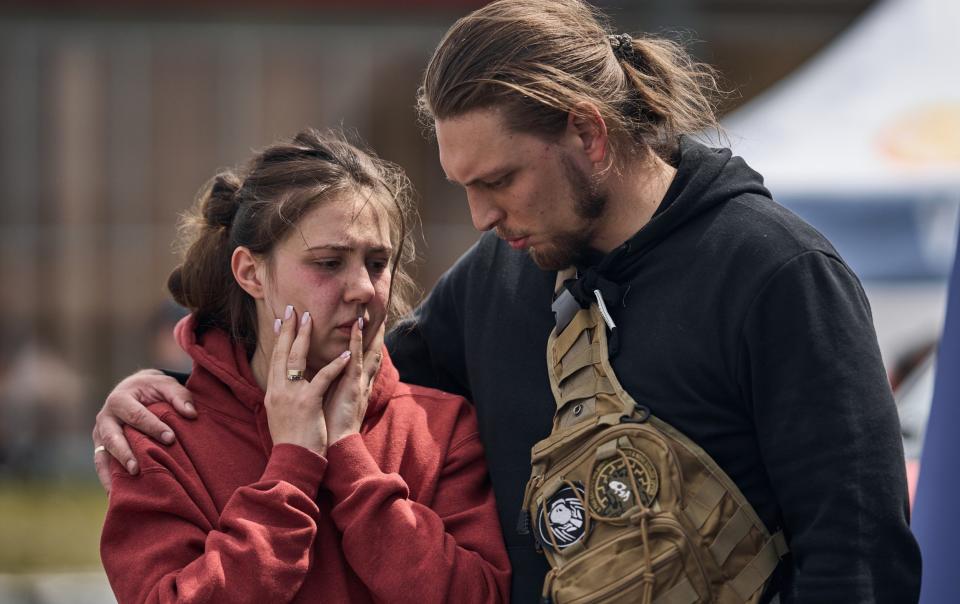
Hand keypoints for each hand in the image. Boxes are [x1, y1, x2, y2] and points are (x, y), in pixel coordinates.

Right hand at [93, 369, 196, 491]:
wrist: (134, 390)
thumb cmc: (153, 389)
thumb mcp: (166, 385)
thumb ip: (179, 396)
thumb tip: (191, 414)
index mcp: (120, 399)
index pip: (136, 415)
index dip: (153, 427)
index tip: (170, 439)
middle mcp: (105, 418)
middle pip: (112, 437)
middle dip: (125, 453)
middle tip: (138, 469)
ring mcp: (100, 435)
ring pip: (102, 454)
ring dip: (113, 471)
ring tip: (123, 488)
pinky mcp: (101, 447)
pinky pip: (101, 465)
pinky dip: (107, 479)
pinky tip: (116, 495)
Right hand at [265, 307, 351, 454]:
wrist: (294, 459)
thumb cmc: (291, 440)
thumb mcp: (281, 414)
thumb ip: (283, 397)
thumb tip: (284, 384)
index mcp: (273, 392)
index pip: (275, 359)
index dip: (279, 339)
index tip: (281, 321)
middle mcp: (279, 390)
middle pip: (283, 353)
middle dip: (288, 329)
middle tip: (293, 309)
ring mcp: (292, 395)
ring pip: (297, 359)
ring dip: (304, 337)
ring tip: (311, 319)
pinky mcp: (308, 402)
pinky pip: (322, 378)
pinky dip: (335, 365)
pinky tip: (345, 354)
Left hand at [324, 318, 384, 445]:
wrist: (333, 447)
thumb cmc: (328, 429)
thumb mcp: (328, 404)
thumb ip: (327, 391)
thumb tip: (316, 382)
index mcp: (351, 387)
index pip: (357, 362)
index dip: (359, 345)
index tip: (359, 329)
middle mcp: (357, 383)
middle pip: (366, 354)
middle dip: (370, 336)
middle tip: (369, 317)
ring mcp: (356, 383)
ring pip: (364, 352)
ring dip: (366, 333)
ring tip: (366, 313)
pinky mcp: (354, 386)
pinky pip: (356, 359)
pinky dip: (357, 342)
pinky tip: (357, 327)